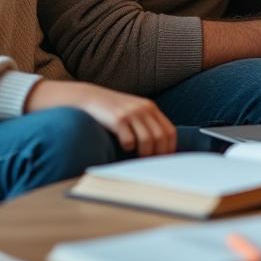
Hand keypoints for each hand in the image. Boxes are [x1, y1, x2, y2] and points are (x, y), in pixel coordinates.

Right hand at [26, 80, 177, 155]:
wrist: (90, 98)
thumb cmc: (113, 110)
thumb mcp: (134, 111)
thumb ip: (147, 123)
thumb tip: (160, 148)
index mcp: (150, 107)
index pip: (169, 131)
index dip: (170, 147)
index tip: (165, 159)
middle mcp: (143, 109)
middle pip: (160, 137)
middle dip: (158, 153)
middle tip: (151, 163)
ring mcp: (131, 113)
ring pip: (147, 140)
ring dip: (144, 153)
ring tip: (137, 156)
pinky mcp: (118, 119)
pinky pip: (129, 140)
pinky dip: (128, 147)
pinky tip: (123, 145)